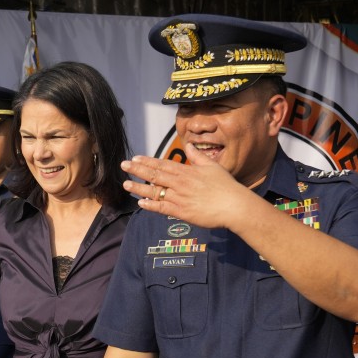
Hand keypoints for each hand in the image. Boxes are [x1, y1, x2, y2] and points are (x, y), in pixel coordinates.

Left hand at [121, 146, 254, 229]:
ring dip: (139, 187)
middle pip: (154, 175)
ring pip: (155, 191)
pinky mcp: (181, 212)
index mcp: (187, 171)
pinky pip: (162, 208)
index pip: (162, 164)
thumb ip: (198, 156)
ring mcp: (179, 197)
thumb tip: (189, 146)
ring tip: (126, 184)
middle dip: (137, 170)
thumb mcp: (212, 166)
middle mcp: (180, 183)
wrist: (234, 205)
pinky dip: (150, 205)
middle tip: (123, 165)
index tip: (135, 158)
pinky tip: (140, 203)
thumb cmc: (226, 186)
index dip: (147, 161)